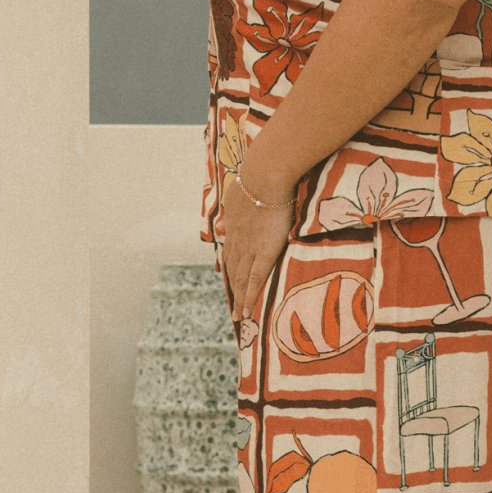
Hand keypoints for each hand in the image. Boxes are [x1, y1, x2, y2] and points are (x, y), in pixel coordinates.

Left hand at [222, 168, 293, 327]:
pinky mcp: (264, 252)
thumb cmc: (260, 177)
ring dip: (239, 299)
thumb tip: (225, 215)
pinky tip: (248, 312)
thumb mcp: (238, 192)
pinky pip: (255, 280)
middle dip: (234, 290)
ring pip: (242, 280)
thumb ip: (234, 207)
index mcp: (235, 225)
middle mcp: (238, 240)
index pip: (231, 252)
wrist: (266, 176)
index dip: (230, 268)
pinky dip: (250, 297)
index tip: (230, 280)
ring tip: (239, 316)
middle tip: (234, 308)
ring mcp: (249, 248)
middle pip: (234, 271)